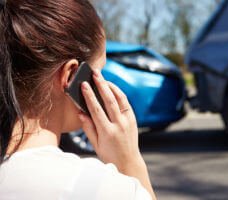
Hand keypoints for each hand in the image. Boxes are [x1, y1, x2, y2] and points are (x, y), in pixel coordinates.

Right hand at [78, 70, 156, 199]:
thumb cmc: (109, 154)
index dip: (89, 96)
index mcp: (107, 132)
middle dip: (101, 85)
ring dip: (111, 86)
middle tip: (95, 73)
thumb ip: (88, 128)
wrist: (128, 161)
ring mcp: (128, 121)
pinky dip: (119, 93)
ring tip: (103, 77)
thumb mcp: (95, 144)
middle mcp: (119, 124)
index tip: (83, 85)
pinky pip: (125, 103)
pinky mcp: (133, 119)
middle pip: (109, 100)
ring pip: (120, 99)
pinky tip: (112, 88)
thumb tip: (80, 112)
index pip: (96, 110)